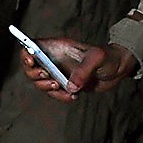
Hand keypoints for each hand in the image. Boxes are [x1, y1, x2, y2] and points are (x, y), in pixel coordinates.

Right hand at [19, 37, 136, 101]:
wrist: (117, 70)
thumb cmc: (108, 57)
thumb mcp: (97, 59)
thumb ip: (83, 70)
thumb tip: (70, 86)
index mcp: (57, 46)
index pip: (32, 46)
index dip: (26, 53)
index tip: (31, 60)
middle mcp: (54, 59)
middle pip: (31, 67)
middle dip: (35, 76)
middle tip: (50, 79)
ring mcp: (58, 72)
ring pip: (40, 82)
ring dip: (47, 88)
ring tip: (64, 89)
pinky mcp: (64, 84)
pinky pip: (53, 93)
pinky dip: (59, 97)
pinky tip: (73, 97)